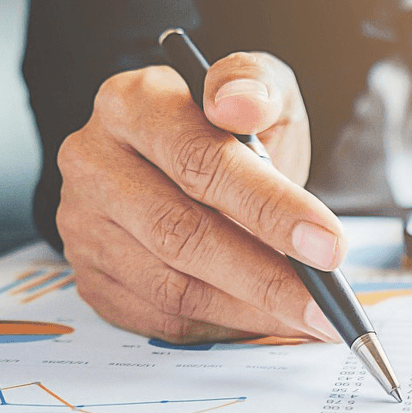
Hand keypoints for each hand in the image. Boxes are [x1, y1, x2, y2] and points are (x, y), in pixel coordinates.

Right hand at [56, 52, 345, 344]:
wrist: (189, 167)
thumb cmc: (230, 130)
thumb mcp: (260, 91)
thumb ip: (257, 86)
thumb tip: (239, 102)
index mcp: (132, 102)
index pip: (200, 159)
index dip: (270, 207)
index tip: (328, 245)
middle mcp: (93, 161)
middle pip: (181, 232)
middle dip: (266, 275)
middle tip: (324, 301)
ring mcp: (83, 224)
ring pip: (171, 285)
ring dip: (249, 310)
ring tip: (307, 316)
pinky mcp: (91, 275)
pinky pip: (159, 318)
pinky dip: (221, 326)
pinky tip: (264, 321)